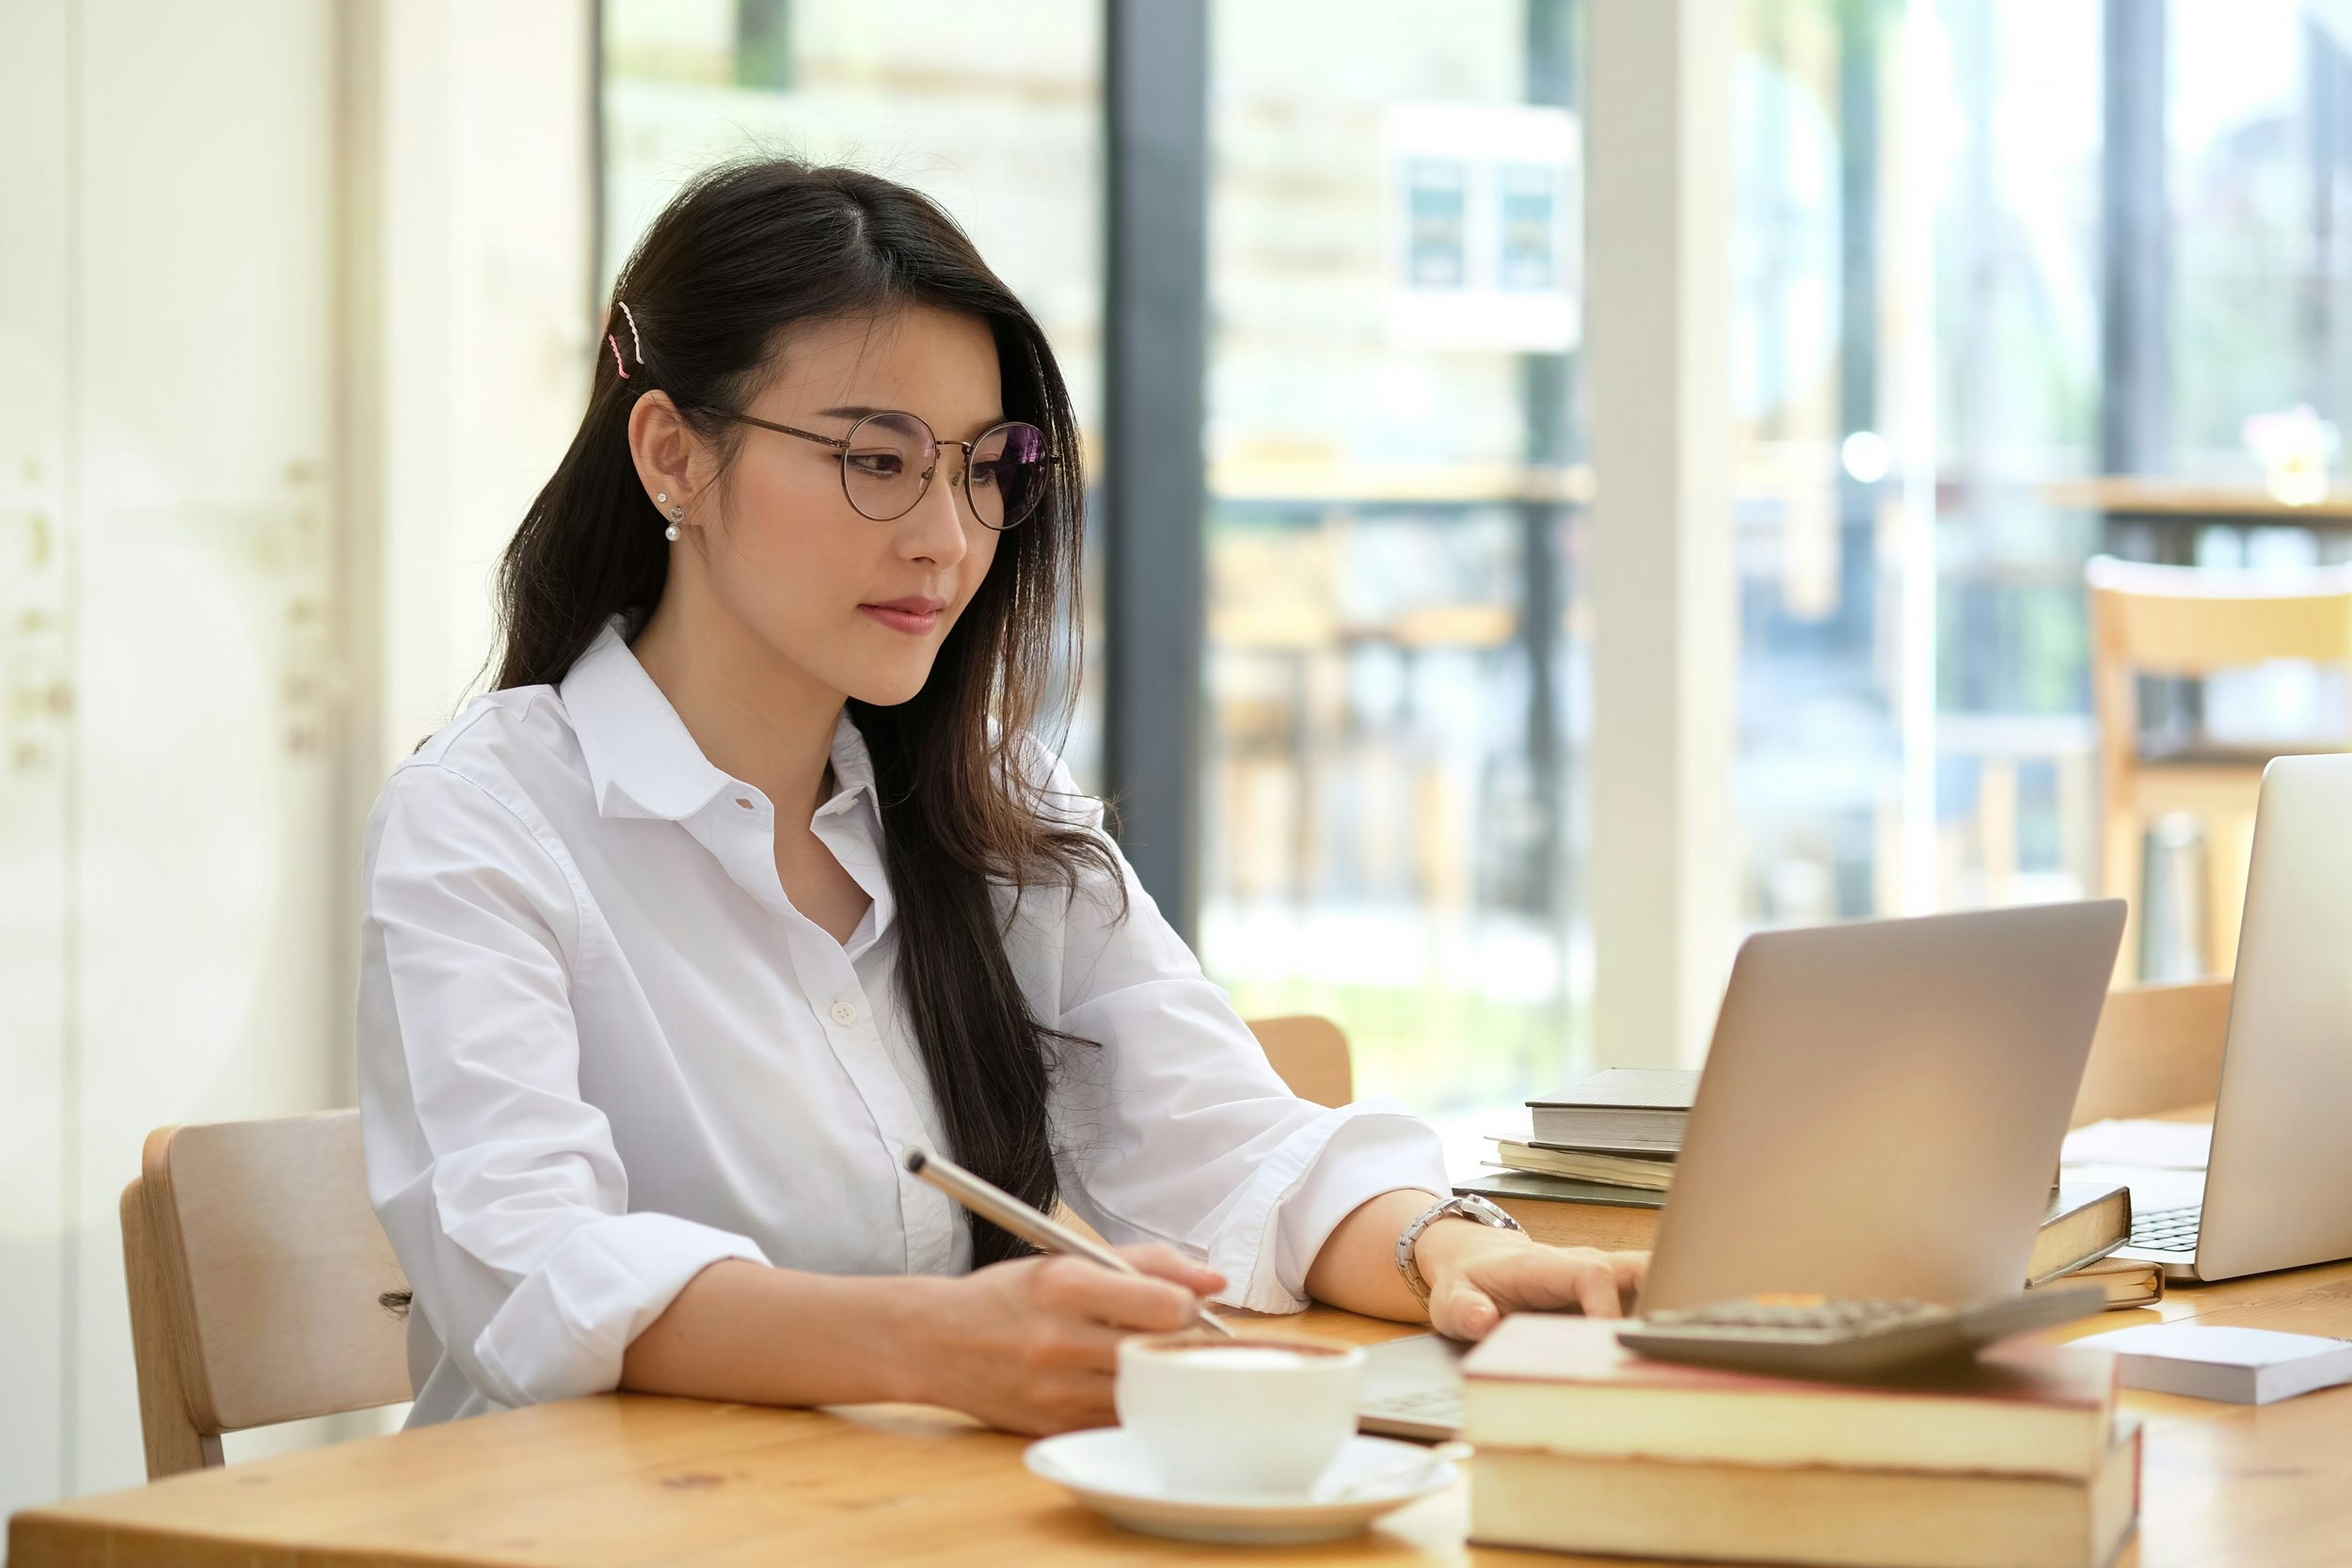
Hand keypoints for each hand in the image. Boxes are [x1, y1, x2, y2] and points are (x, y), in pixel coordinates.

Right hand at [907, 1244, 1227, 1434]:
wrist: (934, 1343)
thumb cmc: (1007, 1296)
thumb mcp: (1067, 1260)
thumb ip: (1147, 1263)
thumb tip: (1215, 1281)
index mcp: (1065, 1285)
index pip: (1164, 1305)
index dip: (1186, 1305)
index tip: (1179, 1303)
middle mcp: (1059, 1341)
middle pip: (1161, 1351)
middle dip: (1180, 1341)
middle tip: (1173, 1332)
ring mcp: (1055, 1392)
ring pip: (1146, 1391)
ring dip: (1158, 1374)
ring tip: (1145, 1356)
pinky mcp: (1054, 1426)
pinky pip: (1118, 1419)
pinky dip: (1129, 1402)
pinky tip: (1114, 1383)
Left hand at [1414, 1222, 1647, 1341]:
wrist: (1477, 1260)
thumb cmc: (1469, 1282)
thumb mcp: (1452, 1299)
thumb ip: (1466, 1309)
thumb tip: (1484, 1320)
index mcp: (1546, 1266)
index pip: (1593, 1275)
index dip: (1609, 1308)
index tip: (1610, 1347)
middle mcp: (1583, 1264)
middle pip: (1641, 1269)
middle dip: (1664, 1302)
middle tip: (1669, 1351)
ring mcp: (1603, 1274)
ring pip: (1654, 1280)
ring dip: (1668, 1314)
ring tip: (1673, 1359)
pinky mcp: (1613, 1290)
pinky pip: (1648, 1298)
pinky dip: (1661, 1321)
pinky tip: (1663, 1356)